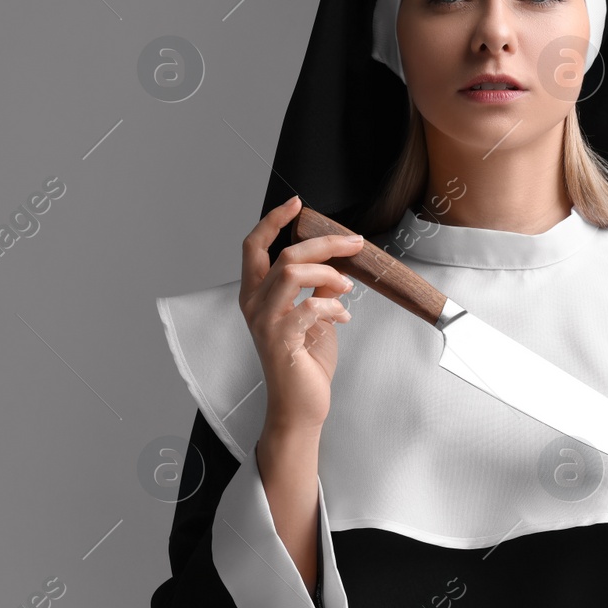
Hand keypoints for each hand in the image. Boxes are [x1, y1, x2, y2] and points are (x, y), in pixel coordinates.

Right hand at [239, 195, 364, 430]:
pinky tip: (344, 316)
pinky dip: (334, 305)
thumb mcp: (313, 315)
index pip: (253, 246)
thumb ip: (317, 288)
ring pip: (292, 272)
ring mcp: (264, 322)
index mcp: (256, 293)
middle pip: (284, 255)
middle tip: (354, 243)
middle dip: (324, 243)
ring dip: (328, 273)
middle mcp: (253, 304)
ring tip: (346, 287)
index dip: (273, 221)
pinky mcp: (281, 340)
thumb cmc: (306, 360)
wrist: (301, 404)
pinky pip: (309, 306)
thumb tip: (335, 267)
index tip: (296, 204)